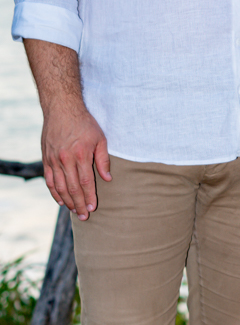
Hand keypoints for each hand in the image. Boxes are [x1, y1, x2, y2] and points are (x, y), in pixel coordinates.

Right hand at [24, 38, 111, 219]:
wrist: (62, 108)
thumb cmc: (84, 122)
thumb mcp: (100, 138)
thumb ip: (103, 159)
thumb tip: (108, 178)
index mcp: (81, 154)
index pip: (86, 182)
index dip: (90, 197)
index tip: (93, 208)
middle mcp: (65, 159)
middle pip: (73, 188)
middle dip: (79, 204)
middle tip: (85, 216)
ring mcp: (54, 160)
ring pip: (60, 187)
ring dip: (67, 201)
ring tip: (74, 211)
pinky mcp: (46, 158)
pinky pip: (50, 180)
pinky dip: (54, 192)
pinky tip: (61, 200)